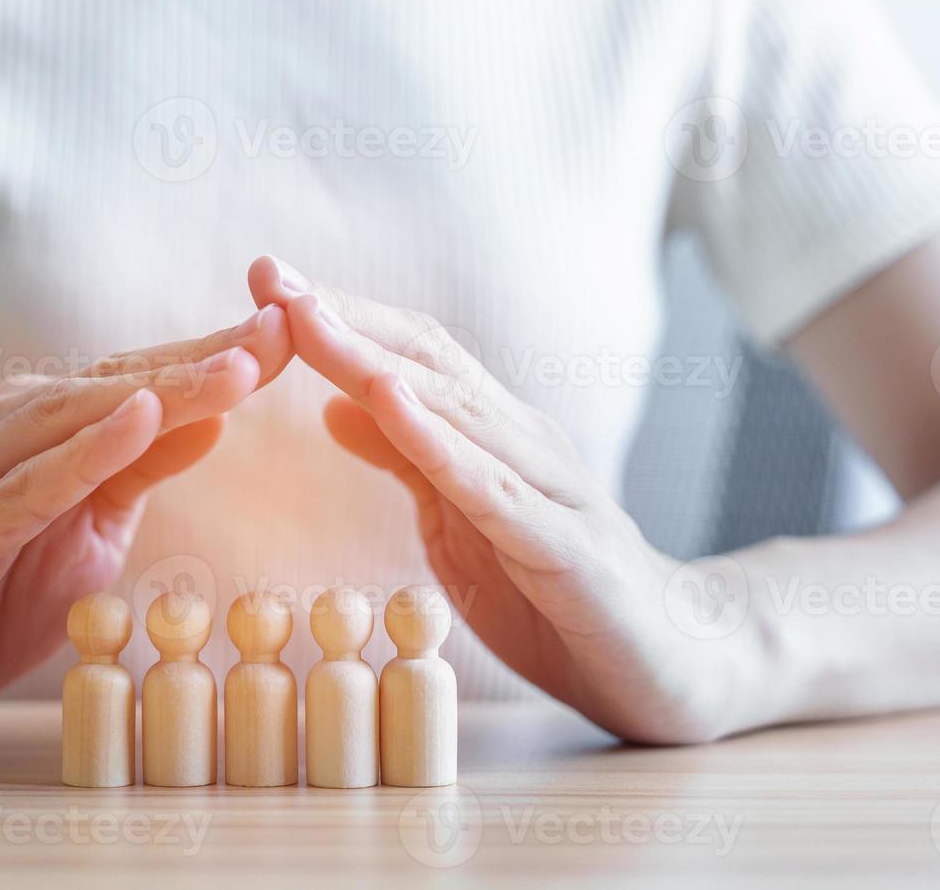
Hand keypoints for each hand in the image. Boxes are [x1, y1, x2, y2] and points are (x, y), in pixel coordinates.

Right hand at [0, 307, 291, 744]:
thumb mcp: (88, 532)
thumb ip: (137, 473)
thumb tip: (212, 418)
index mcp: (34, 426)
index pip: (136, 380)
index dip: (214, 354)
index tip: (291, 330)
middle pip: (113, 385)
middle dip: (203, 358)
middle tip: (284, 330)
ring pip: (72, 422)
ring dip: (159, 393)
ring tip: (237, 369)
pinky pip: (23, 489)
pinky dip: (82, 455)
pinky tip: (138, 424)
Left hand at [249, 257, 756, 743]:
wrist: (676, 665)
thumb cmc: (558, 593)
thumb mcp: (461, 523)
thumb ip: (409, 462)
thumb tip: (337, 406)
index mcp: (493, 436)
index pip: (410, 355)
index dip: (338, 317)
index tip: (263, 282)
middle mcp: (524, 442)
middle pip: (426, 361)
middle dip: (342, 316)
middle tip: (268, 275)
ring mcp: (552, 489)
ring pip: (456, 410)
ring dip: (374, 361)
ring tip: (310, 320)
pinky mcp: (570, 550)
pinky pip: (496, 490)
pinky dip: (440, 444)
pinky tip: (391, 405)